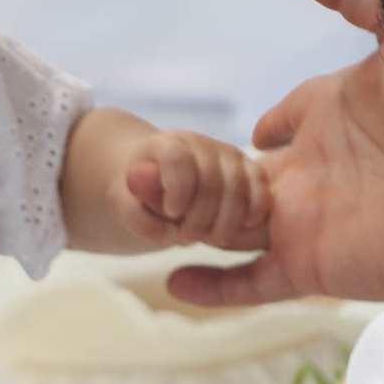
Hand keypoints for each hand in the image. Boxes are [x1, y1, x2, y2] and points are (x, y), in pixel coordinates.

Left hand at [116, 126, 270, 249]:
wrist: (158, 179)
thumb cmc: (139, 196)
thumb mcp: (123, 204)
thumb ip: (133, 213)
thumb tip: (168, 229)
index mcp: (166, 145)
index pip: (178, 160)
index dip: (178, 190)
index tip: (171, 213)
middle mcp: (200, 144)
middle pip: (211, 180)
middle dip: (201, 219)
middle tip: (186, 239)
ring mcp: (227, 154)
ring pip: (239, 186)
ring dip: (226, 222)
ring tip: (208, 240)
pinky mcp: (247, 168)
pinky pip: (260, 185)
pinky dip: (254, 210)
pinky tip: (242, 228)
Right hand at [166, 0, 383, 313]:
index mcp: (337, 116)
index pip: (285, 120)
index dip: (269, 122)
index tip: (250, 129)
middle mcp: (316, 169)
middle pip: (242, 172)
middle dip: (201, 169)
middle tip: (155, 163)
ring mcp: (308, 220)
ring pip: (229, 221)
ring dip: (185, 216)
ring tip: (138, 206)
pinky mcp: (310, 265)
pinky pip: (250, 281)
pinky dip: (213, 288)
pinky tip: (173, 285)